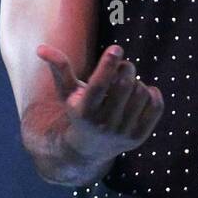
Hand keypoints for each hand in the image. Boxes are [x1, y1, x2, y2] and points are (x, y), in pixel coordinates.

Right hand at [36, 42, 163, 158]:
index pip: (99, 85)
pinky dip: (152, 93)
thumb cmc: (79, 111)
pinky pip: (156, 106)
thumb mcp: (67, 92)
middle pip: (126, 84)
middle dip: (127, 67)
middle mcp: (104, 124)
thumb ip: (59, 68)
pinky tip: (143, 93)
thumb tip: (41, 48)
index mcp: (84, 111)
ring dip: (137, 81)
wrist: (90, 150)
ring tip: (128, 84)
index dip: (108, 64)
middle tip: (123, 65)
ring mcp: (123, 132)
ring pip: (142, 93)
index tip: (116, 48)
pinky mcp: (139, 137)